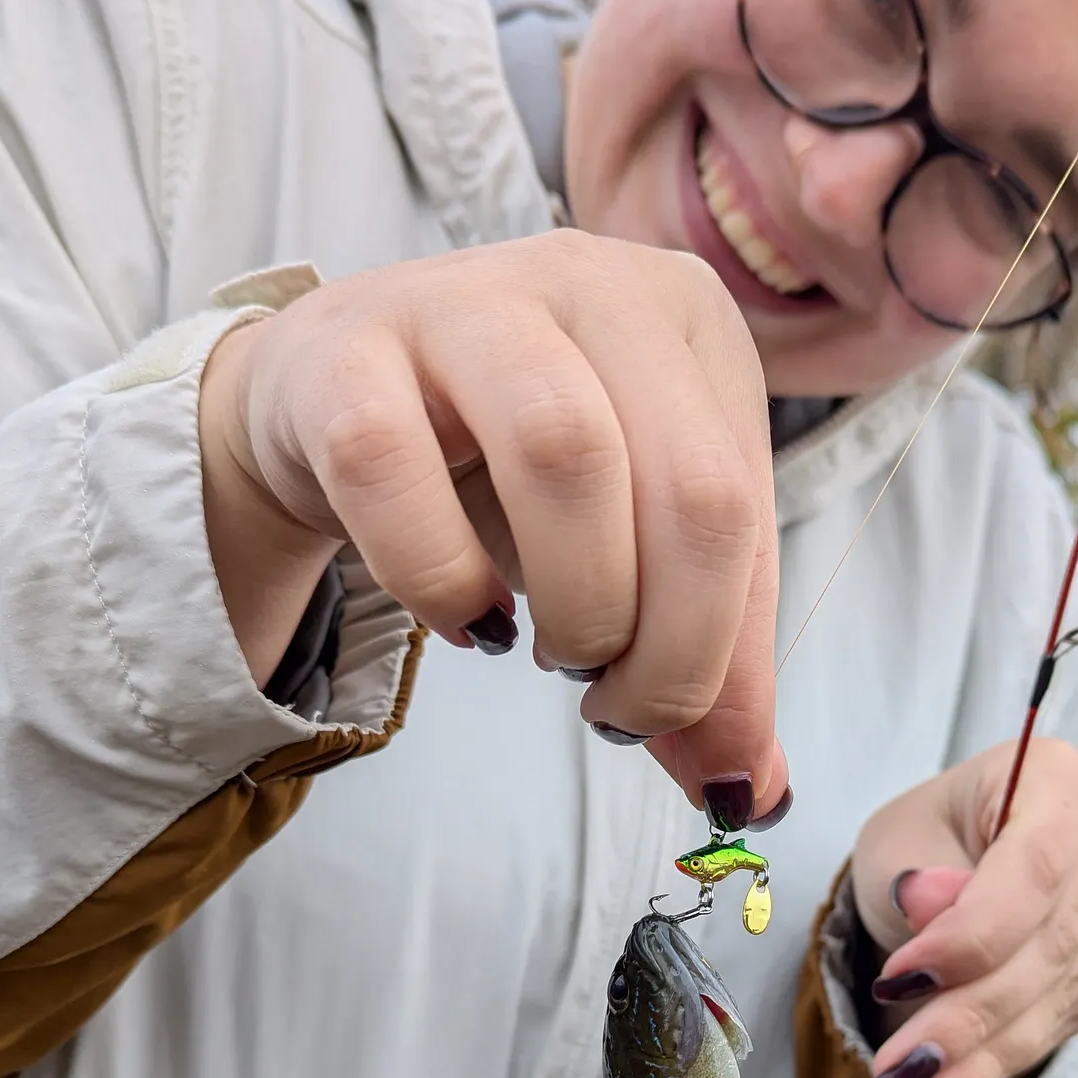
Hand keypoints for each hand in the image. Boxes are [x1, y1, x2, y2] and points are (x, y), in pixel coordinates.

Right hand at [198, 231, 786, 816]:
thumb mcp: (633, 548)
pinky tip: (464, 616)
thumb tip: (749, 794)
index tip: (682, 734)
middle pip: (686, 486)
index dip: (722, 651)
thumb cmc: (505, 473)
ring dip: (577, 602)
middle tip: (618, 708)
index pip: (745, 504)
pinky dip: (440, 578)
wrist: (329, 403)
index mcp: (688, 320)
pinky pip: (393, 471)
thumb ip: (702, 658)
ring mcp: (463, 301)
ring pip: (562, 453)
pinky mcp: (343, 349)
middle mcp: (591, 284)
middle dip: (668, 645)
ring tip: (548, 653)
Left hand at [849, 738, 1077, 1077]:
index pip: (1035, 862)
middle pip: (1056, 936)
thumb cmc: (928, 838)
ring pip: (1070, 987)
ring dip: (990, 1053)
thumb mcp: (898, 841)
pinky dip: (1012, 1057)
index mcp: (1053, 771)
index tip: (899, 979)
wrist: (962, 855)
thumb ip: (917, 875)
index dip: (973, 932)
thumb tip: (931, 907)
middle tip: (901, 1070)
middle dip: (972, 1013)